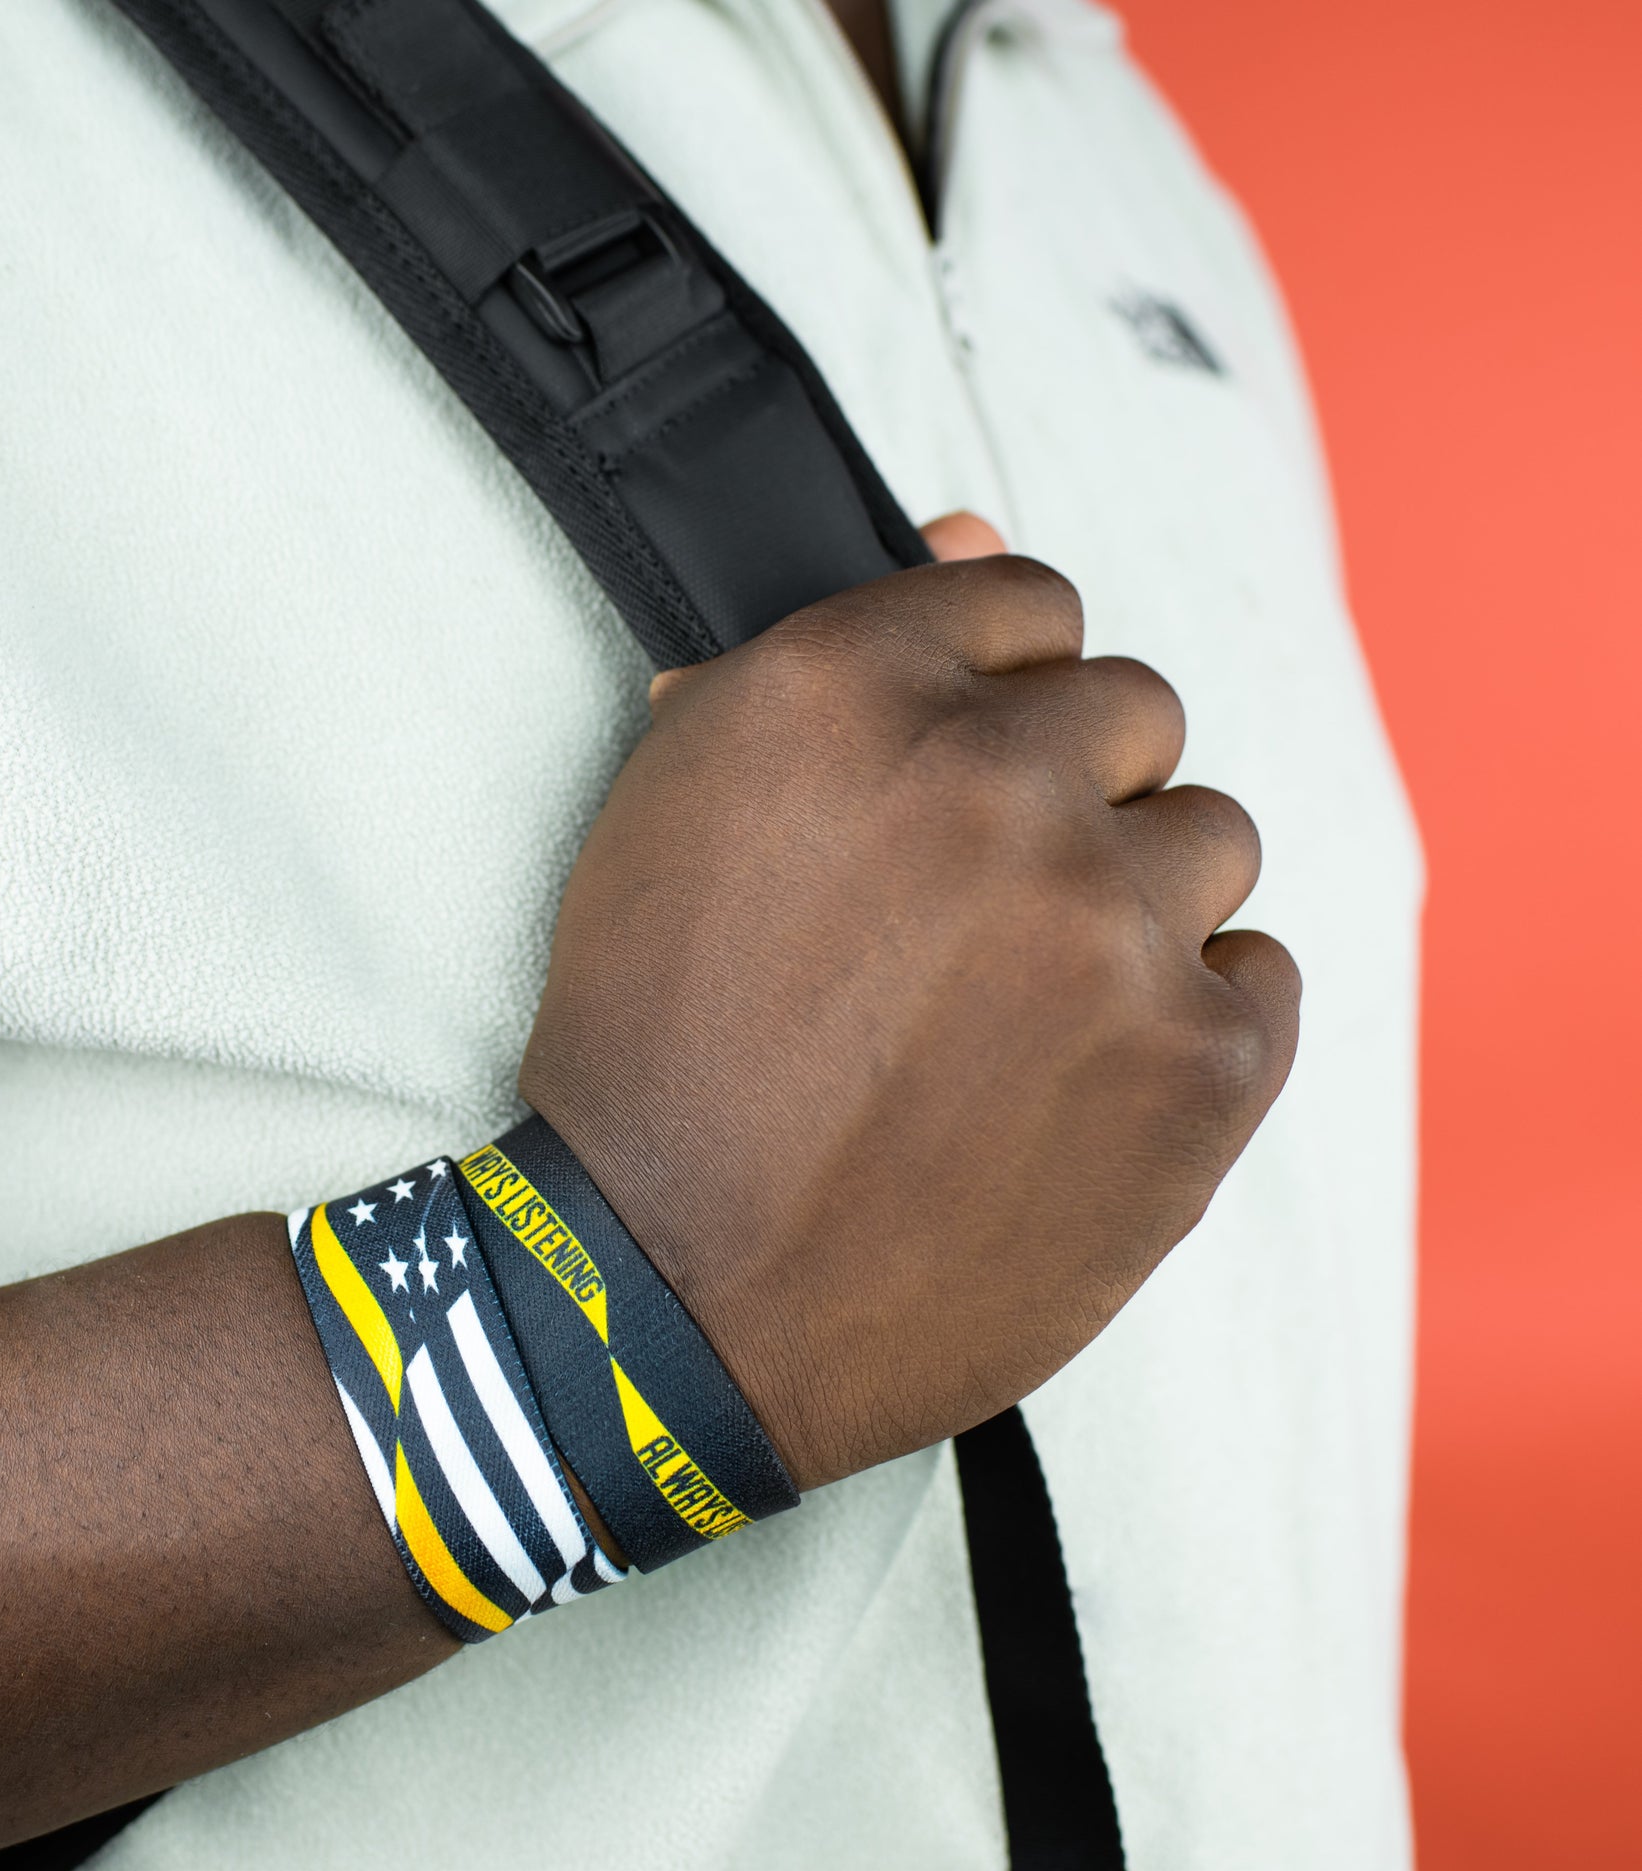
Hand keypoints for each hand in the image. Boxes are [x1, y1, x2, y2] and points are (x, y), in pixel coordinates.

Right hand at [519, 518, 1299, 1489]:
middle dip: (1068, 794)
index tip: (975, 768)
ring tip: (1028, 1013)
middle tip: (984, 916)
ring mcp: (1110, 923)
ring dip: (1134, 907)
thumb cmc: (657, 1056)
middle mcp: (995, 780)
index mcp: (853, 690)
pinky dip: (1192, 1020)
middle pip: (1136, 712)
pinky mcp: (1200, 1067)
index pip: (1029, 603)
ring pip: (1210, 841)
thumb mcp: (676, 814)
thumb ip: (826, 658)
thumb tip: (963, 529)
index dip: (999, 693)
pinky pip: (1261, 977)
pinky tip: (1087, 1081)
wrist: (672, 1293)